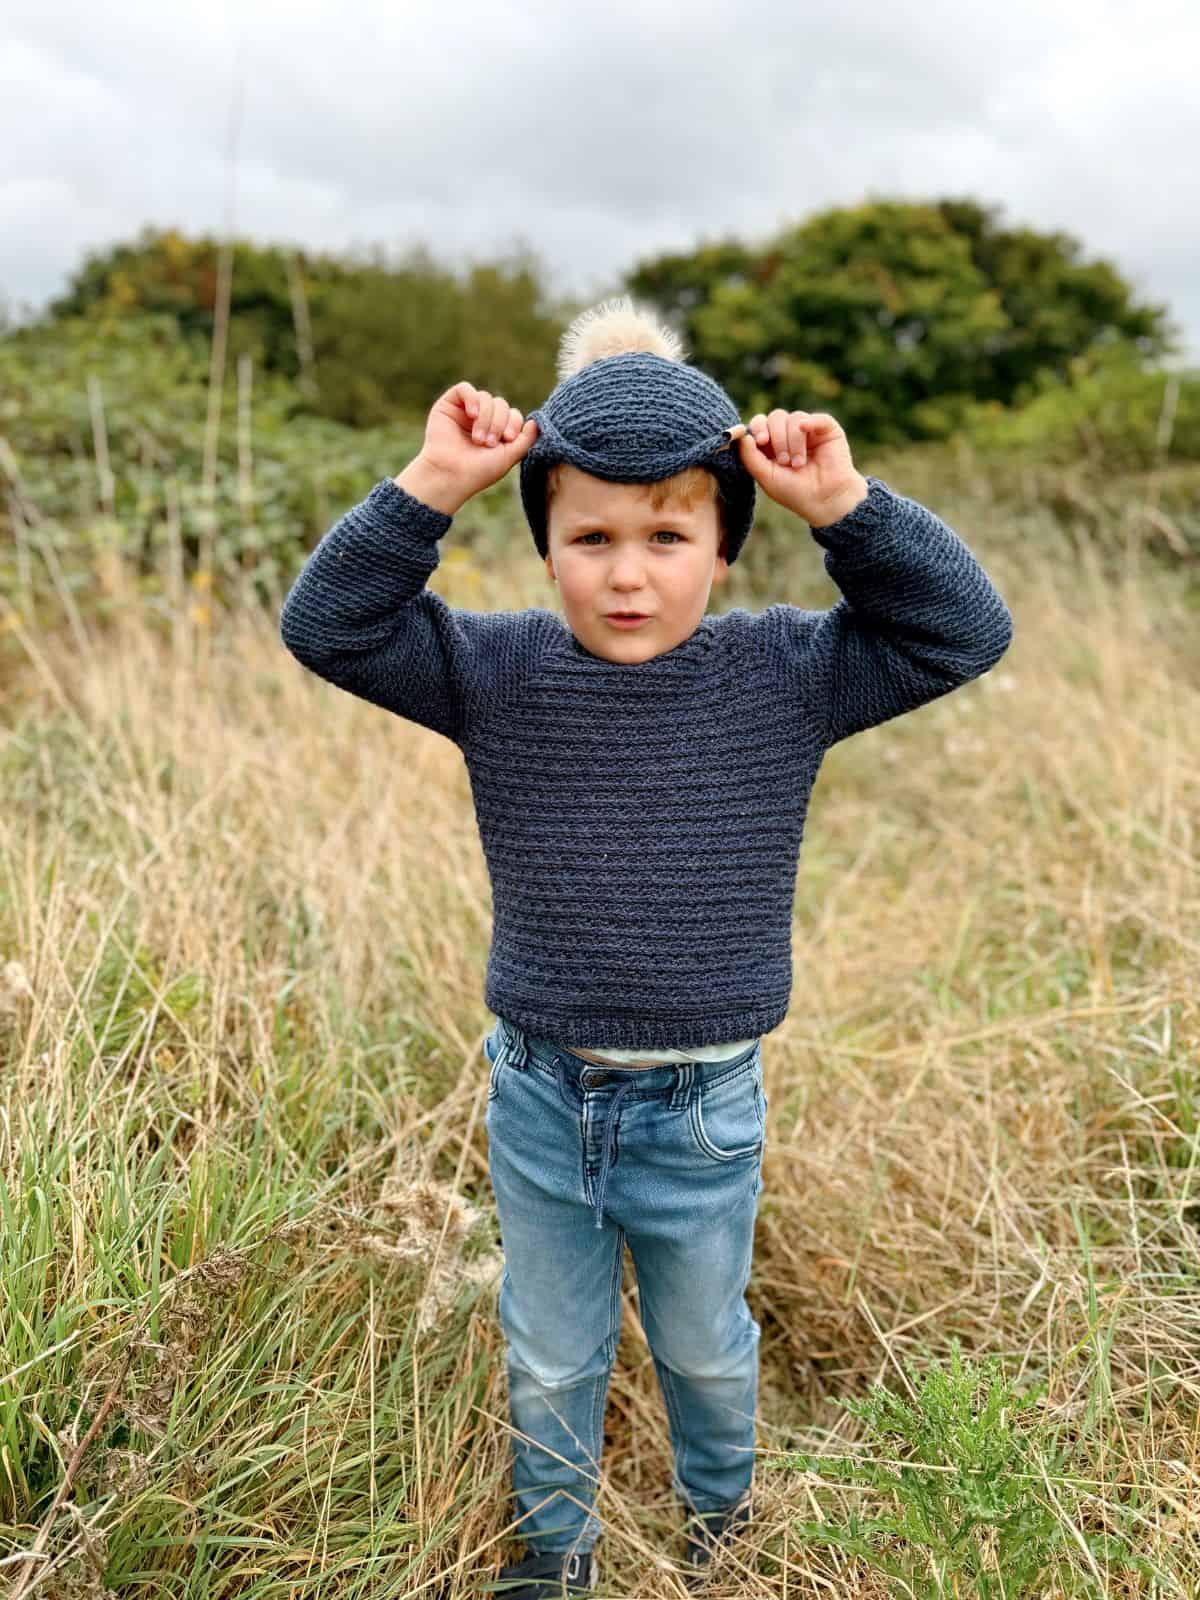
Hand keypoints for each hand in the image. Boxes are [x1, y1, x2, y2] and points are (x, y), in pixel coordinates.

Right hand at [405, 382, 539, 510]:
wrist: (450, 476)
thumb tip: (536, 421)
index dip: (514, 423)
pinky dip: (472, 399)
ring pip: (485, 397)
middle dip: (499, 422)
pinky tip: (471, 415)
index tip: (507, 440)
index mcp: (496, 432)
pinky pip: (465, 389)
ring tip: (478, 438)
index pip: (513, 415)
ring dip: (486, 417)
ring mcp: (465, 411)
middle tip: (488, 443)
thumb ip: (526, 440)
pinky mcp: (449, 405)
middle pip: (501, 404)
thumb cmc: (479, 471)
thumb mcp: (509, 457)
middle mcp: (481, 419)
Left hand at [732, 410, 867, 526]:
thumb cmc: (795, 492)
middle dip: (777, 438)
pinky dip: (810, 422)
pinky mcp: (827, 430)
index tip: (761, 441)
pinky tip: (806, 431)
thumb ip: (750, 457)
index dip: (758, 427)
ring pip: (794, 418)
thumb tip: (743, 435)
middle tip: (783, 461)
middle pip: (775, 417)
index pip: (760, 423)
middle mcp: (789, 434)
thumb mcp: (766, 477)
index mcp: (772, 445)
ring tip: (798, 463)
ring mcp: (808, 430)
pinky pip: (817, 417)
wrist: (825, 501)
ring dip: (793, 441)